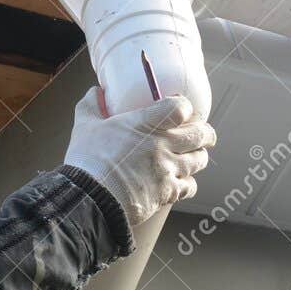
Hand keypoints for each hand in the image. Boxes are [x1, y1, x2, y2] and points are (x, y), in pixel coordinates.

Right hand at [64, 87, 216, 225]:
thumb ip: (92, 105)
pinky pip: (191, 186)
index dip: (184, 107)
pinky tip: (179, 182)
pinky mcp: (169, 192)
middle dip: (205, 134)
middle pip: (201, 134)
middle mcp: (163, 144)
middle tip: (203, 135)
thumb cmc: (87, 161)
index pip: (180, 107)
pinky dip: (187, 184)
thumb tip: (96, 91)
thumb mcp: (85, 126)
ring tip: (190, 158)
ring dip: (197, 158)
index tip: (182, 111)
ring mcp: (168, 169)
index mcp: (146, 123)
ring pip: (200, 160)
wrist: (90, 198)